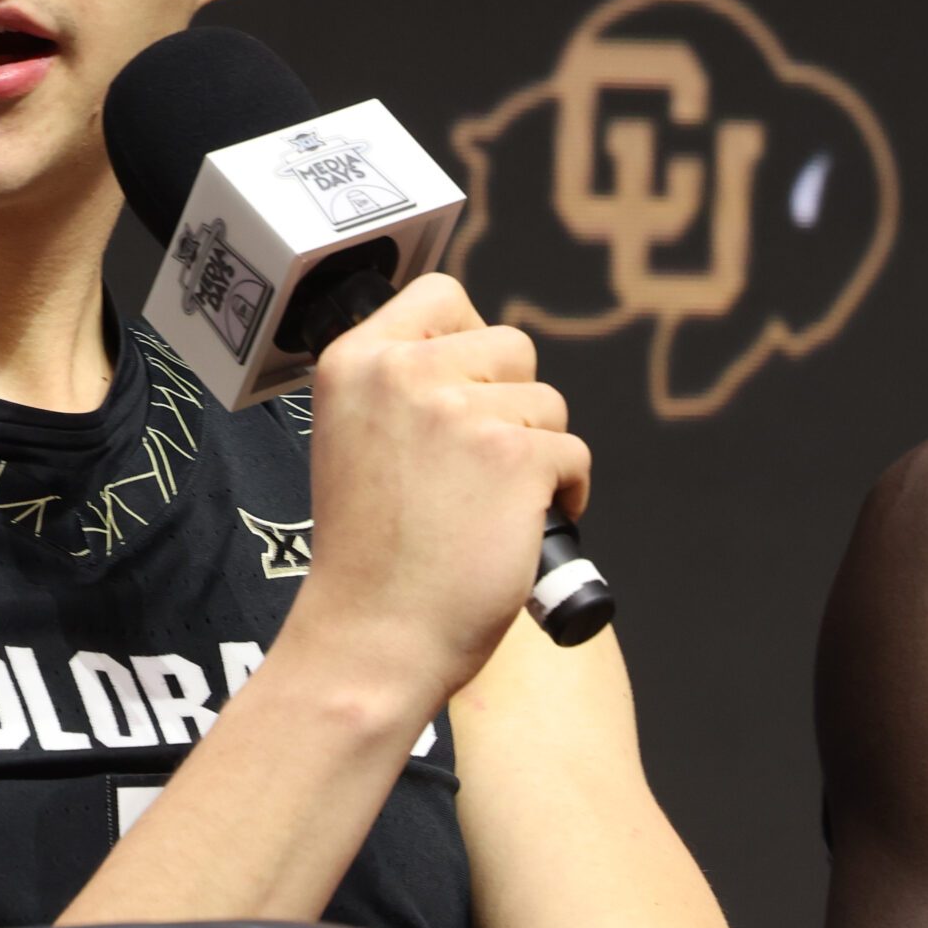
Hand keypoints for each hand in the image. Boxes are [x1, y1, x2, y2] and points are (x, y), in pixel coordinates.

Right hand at [287, 272, 587, 711]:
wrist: (373, 634)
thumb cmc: (368, 553)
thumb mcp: (353, 437)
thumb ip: (399, 386)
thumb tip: (475, 355)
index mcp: (353, 361)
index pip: (440, 293)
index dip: (469, 338)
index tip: (464, 384)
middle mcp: (402, 372)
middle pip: (510, 345)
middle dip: (512, 402)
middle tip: (478, 466)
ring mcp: (460, 412)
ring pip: (547, 403)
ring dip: (538, 451)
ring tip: (491, 505)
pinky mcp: (515, 457)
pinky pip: (573, 454)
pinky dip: (564, 494)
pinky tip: (522, 528)